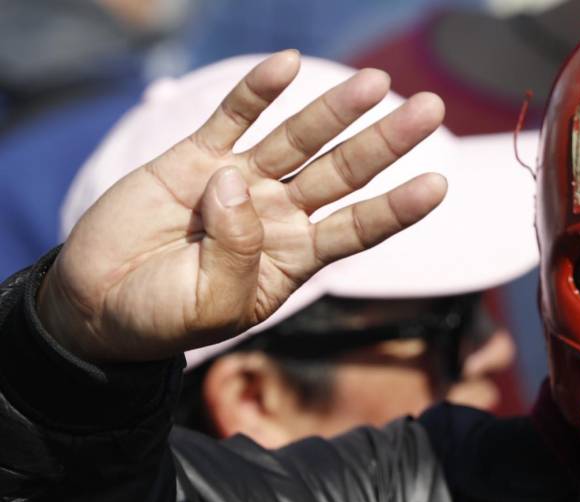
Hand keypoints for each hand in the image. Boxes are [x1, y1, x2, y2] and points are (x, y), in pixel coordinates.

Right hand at [37, 51, 447, 362]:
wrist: (98, 304)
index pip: (358, 228)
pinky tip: (287, 64)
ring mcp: (241, 180)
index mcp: (296, 257)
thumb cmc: (165, 316)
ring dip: (334, 109)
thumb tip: (236, 182)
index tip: (439, 184)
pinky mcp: (194, 156)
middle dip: (385, 142)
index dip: (397, 207)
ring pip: (298, 137)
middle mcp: (279, 214)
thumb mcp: (213, 307)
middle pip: (343, 171)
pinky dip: (257, 90)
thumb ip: (237, 256)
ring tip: (374, 81)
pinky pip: (233, 117)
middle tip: (429, 108)